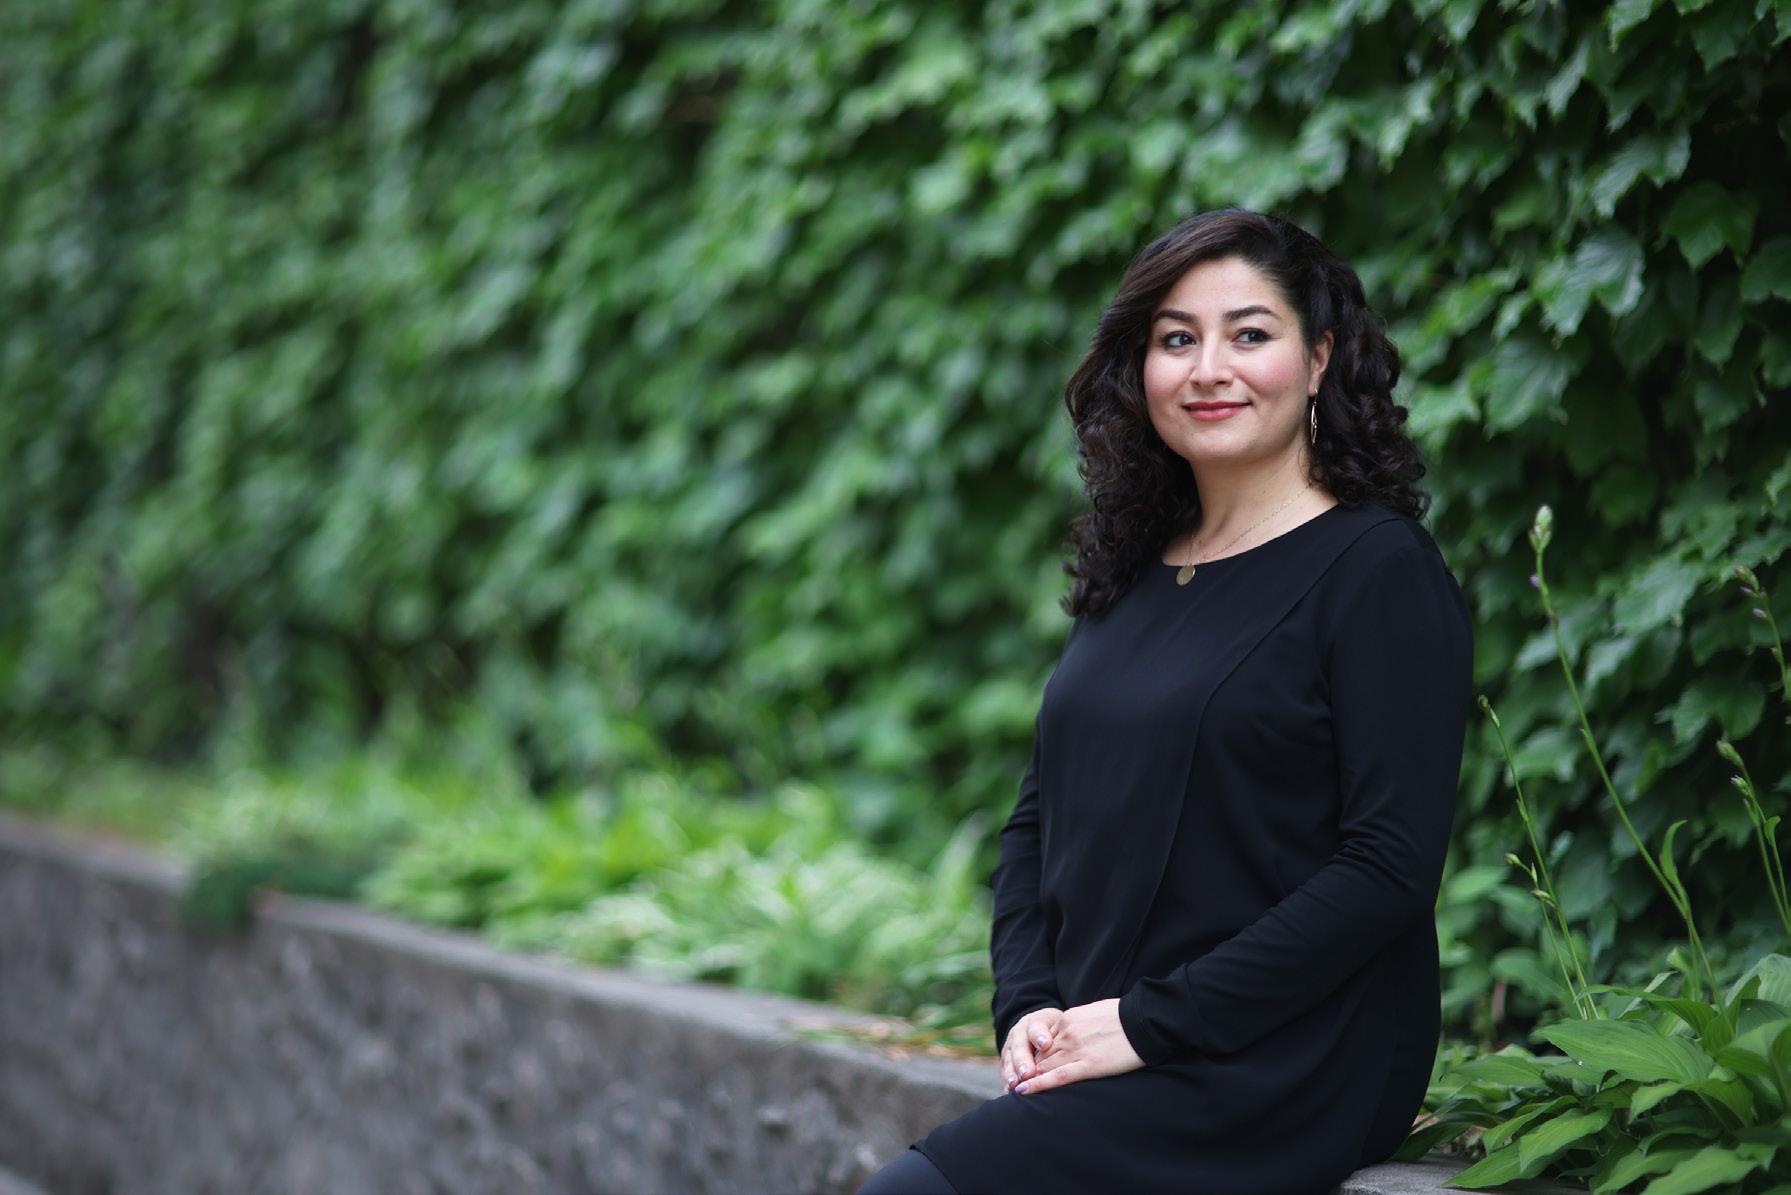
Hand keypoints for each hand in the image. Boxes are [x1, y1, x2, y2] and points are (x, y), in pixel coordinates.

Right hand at [1001, 1006, 1061, 1091]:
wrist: (1037, 1032)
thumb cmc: (1055, 1034)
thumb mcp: (1059, 1028)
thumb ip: (1063, 1037)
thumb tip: (1075, 1047)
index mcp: (1034, 1024)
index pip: (1036, 1029)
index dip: (1039, 1036)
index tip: (1045, 1044)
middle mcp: (1018, 1035)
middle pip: (1019, 1047)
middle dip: (1022, 1060)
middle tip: (1027, 1073)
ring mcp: (1010, 1049)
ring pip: (1009, 1061)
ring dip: (1011, 1073)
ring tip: (1014, 1084)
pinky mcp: (1005, 1063)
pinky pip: (1004, 1073)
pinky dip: (1006, 1082)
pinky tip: (1008, 1092)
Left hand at [1011, 998, 1142, 1094]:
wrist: (1144, 1020)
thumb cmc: (1125, 1017)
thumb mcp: (1094, 1014)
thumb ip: (1078, 1024)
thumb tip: (1074, 1034)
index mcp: (1068, 1019)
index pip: (1042, 1041)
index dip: (1031, 1056)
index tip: (1023, 1067)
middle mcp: (1066, 1033)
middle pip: (1038, 1055)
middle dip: (1024, 1070)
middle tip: (1008, 1083)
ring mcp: (1075, 1049)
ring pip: (1043, 1067)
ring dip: (1026, 1080)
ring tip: (1011, 1092)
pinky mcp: (1088, 1065)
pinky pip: (1057, 1077)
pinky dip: (1038, 1085)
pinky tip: (1024, 1091)